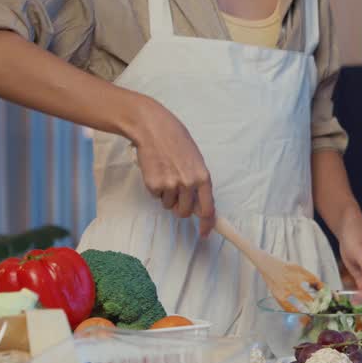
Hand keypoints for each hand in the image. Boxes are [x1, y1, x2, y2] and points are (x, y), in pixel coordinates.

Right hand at [128, 96, 215, 236]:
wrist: (153, 128)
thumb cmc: (176, 141)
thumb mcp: (195, 160)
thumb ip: (198, 182)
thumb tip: (199, 205)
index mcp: (203, 177)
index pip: (208, 209)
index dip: (207, 224)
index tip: (205, 234)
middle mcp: (188, 183)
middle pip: (185, 212)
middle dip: (181, 207)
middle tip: (176, 193)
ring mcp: (170, 185)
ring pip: (169, 205)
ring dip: (167, 196)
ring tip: (166, 173)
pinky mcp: (154, 185)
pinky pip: (156, 197)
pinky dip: (155, 189)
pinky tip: (156, 171)